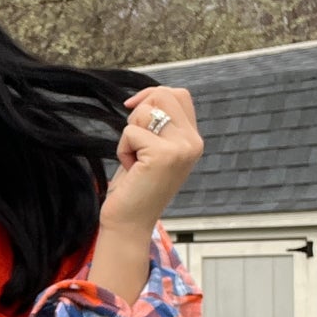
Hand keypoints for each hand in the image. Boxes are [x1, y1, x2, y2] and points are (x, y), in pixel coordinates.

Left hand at [100, 85, 203, 231]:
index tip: (132, 108)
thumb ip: (160, 124)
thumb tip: (149, 95)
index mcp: (193, 140)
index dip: (151, 95)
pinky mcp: (163, 155)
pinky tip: (131, 169)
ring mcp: (181, 148)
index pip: (178, 94)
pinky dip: (122, 149)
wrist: (130, 222)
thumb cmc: (136, 185)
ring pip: (145, 112)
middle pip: (163, 95)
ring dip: (129, 134)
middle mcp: (193, 143)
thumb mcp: (153, 149)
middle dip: (139, 113)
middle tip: (136, 143)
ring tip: (135, 160)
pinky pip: (130, 132)